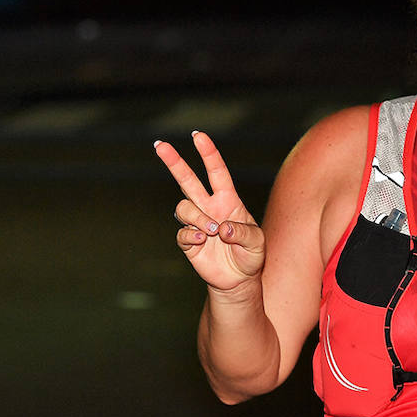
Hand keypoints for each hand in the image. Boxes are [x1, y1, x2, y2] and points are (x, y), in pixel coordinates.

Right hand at [154, 130, 264, 292]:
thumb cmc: (250, 256)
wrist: (238, 280)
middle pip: (188, 180)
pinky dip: (191, 234)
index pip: (217, 172)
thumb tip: (221, 227)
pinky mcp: (189, 240)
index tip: (198, 136)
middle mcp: (209, 207)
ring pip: (184, 207)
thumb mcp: (257, 243)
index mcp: (228, 200)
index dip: (208, 153)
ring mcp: (197, 223)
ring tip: (211, 232)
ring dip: (197, 217)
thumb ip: (243, 232)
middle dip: (174, 162)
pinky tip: (203, 240)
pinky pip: (182, 232)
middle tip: (160, 145)